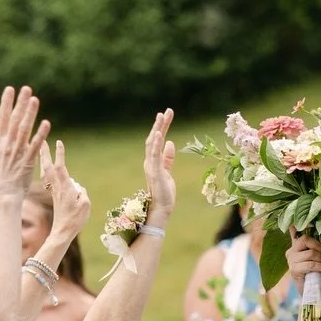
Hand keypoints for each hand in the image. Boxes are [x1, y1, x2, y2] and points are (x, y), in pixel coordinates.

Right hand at [0, 87, 48, 207]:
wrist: (1, 195)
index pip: (2, 118)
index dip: (6, 103)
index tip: (9, 89)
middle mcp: (7, 145)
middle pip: (14, 120)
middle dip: (20, 104)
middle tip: (26, 88)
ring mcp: (17, 153)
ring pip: (24, 129)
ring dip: (30, 114)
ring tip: (35, 99)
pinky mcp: (27, 162)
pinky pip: (35, 146)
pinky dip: (41, 134)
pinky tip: (47, 123)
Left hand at [40, 141, 90, 242]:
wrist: (62, 231)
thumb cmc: (76, 219)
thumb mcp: (85, 204)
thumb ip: (82, 192)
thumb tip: (77, 186)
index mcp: (65, 187)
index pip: (61, 167)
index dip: (59, 154)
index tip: (58, 142)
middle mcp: (57, 187)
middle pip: (49, 167)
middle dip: (45, 153)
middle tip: (41, 141)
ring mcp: (54, 191)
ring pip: (46, 172)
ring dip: (43, 160)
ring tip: (40, 150)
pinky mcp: (54, 196)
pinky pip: (48, 180)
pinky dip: (45, 171)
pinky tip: (45, 168)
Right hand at [143, 110, 176, 224]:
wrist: (162, 208)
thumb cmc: (164, 192)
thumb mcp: (168, 171)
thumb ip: (168, 158)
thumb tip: (170, 143)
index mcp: (153, 161)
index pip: (157, 141)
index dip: (161, 128)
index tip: (166, 115)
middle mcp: (150, 162)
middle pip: (153, 139)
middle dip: (160, 125)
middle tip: (166, 111)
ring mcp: (151, 166)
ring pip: (152, 144)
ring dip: (157, 130)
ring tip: (161, 116)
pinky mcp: (155, 172)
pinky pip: (154, 156)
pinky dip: (155, 144)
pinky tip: (159, 134)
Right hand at [288, 232, 320, 285]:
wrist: (310, 291)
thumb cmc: (315, 272)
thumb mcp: (316, 257)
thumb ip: (315, 245)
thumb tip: (318, 232)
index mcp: (295, 245)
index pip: (297, 232)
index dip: (305, 229)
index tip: (314, 230)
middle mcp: (291, 251)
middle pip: (305, 239)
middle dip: (320, 247)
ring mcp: (291, 260)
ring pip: (311, 253)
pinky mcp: (294, 270)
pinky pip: (310, 264)